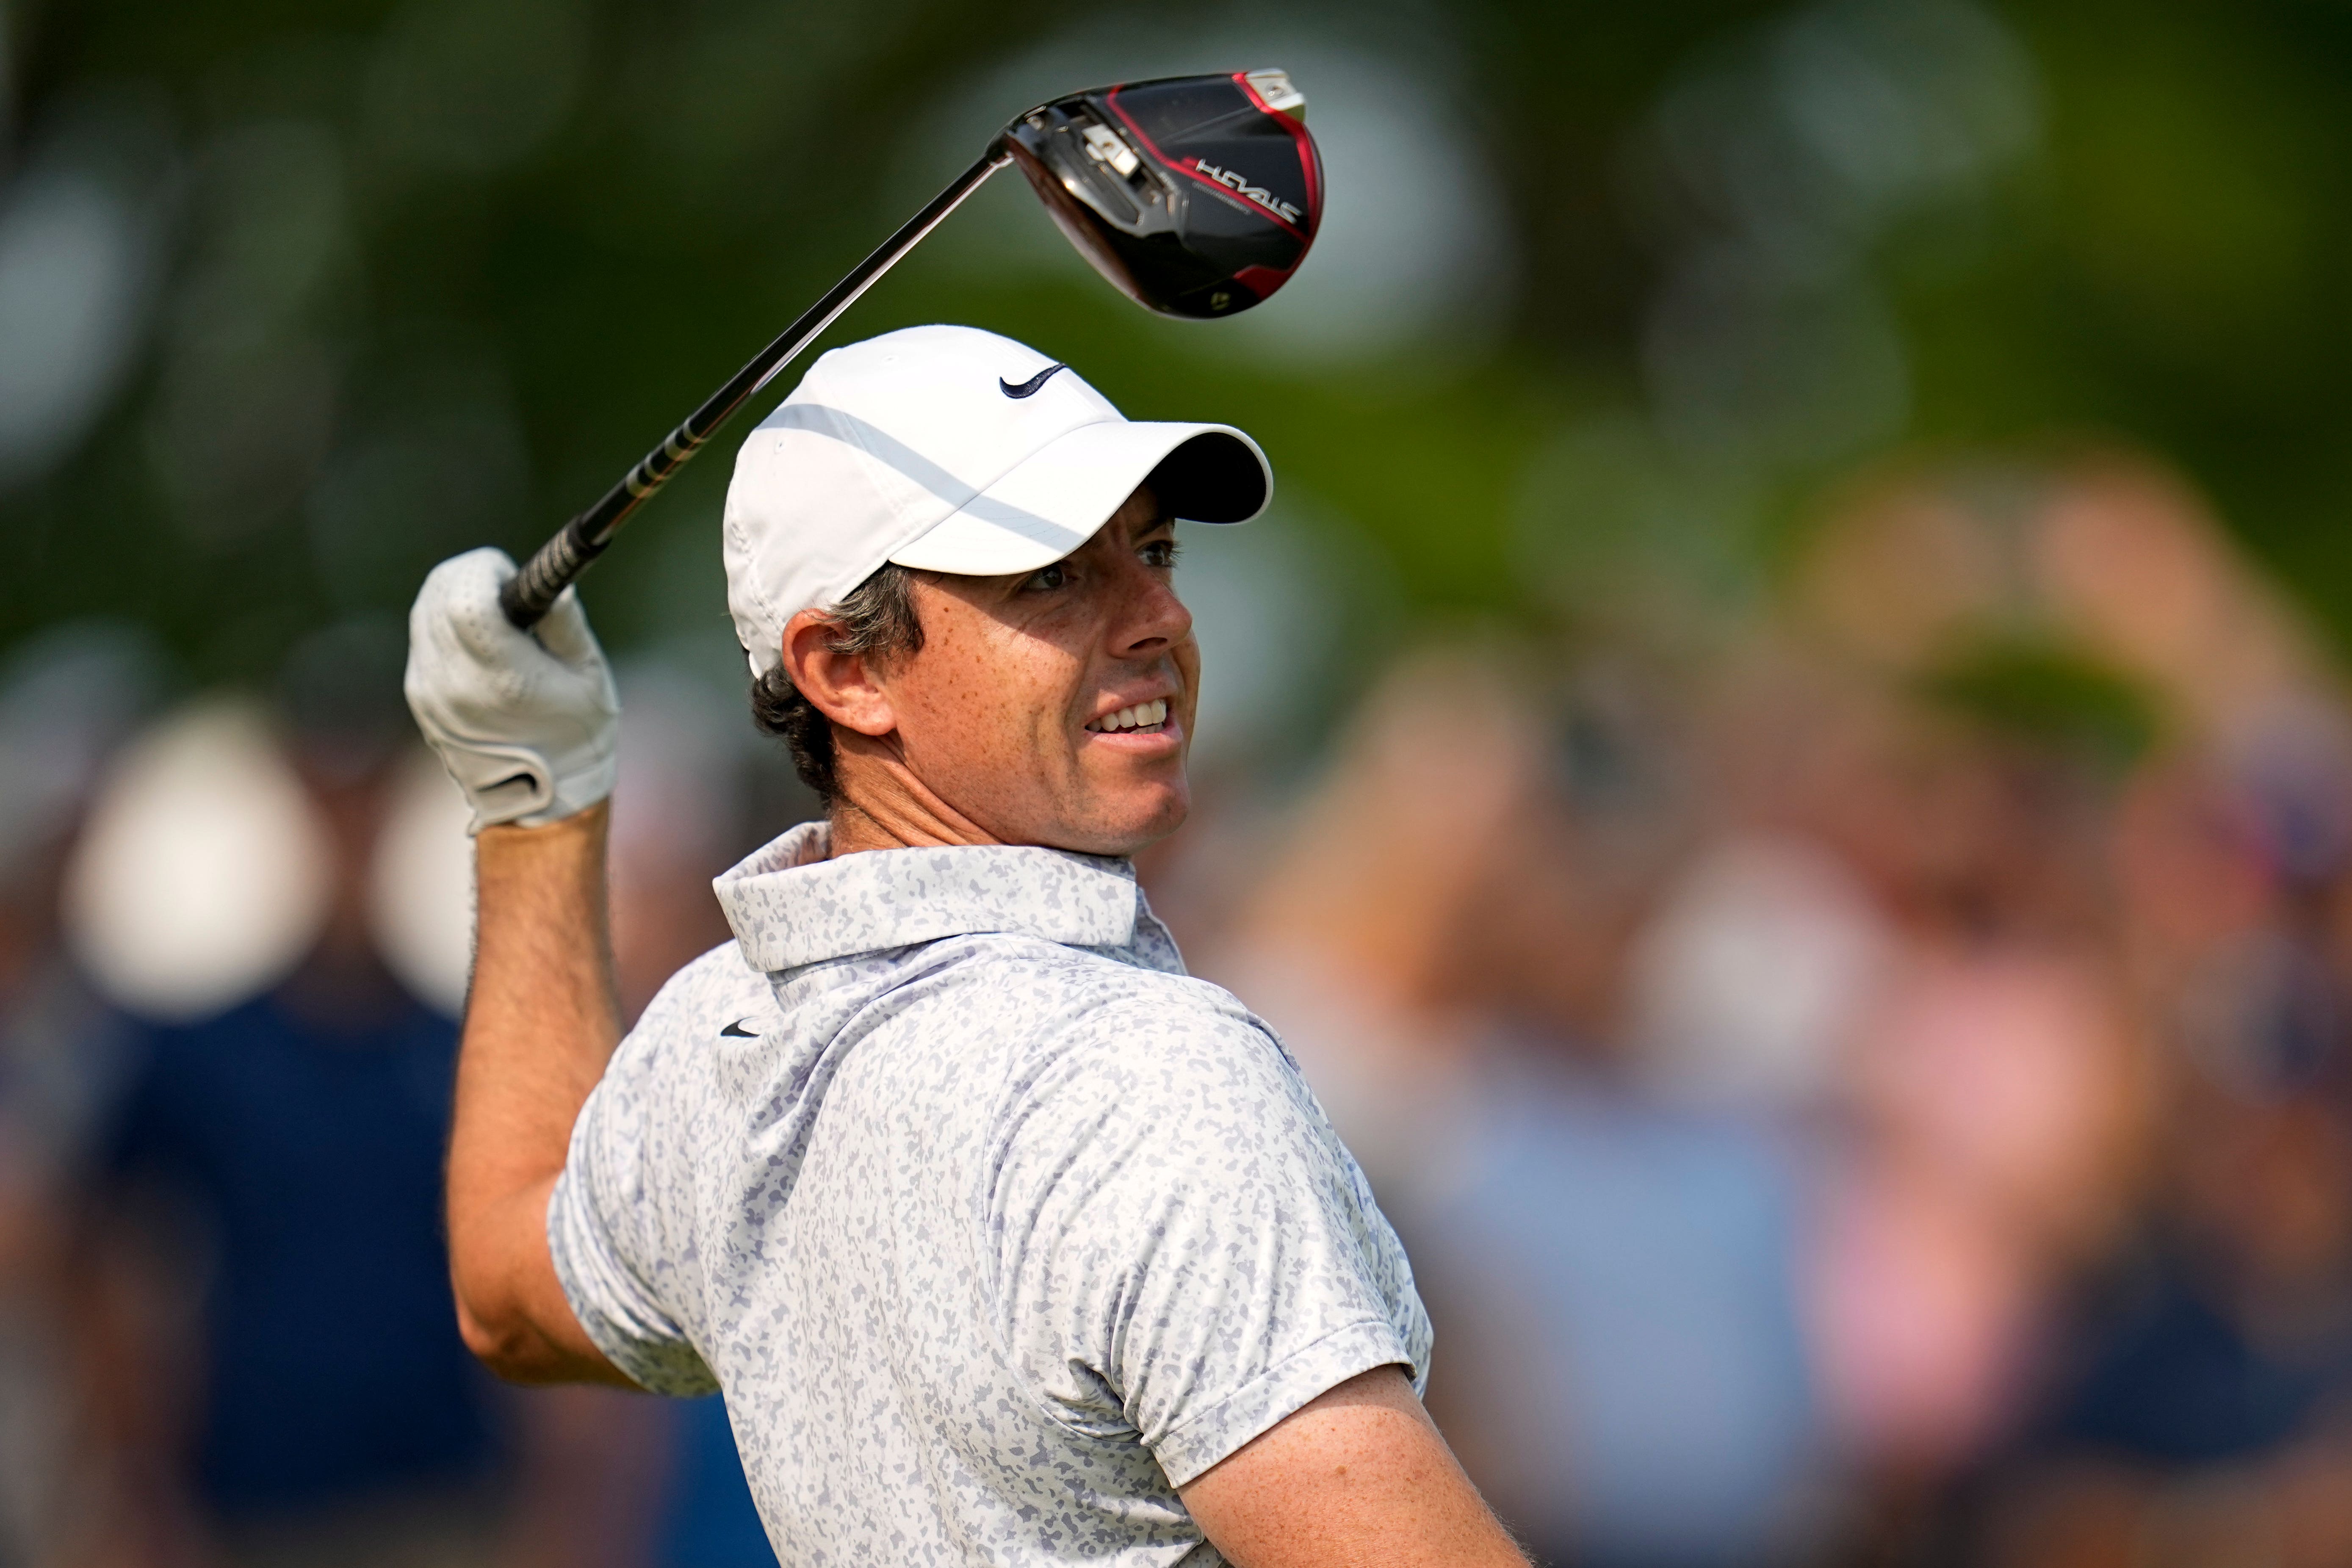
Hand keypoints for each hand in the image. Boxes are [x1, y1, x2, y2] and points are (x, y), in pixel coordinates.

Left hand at [406, 547, 619, 831]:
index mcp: (503, 677)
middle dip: (470, 574)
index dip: (486, 568)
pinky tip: (475, 641)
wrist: (537, 800)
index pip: (467, 596)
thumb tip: (549, 581)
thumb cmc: (575, 735)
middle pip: (439, 594)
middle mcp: (455, 683)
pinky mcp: (418, 696)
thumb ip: (565, 623)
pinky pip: (421, 637)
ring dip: (454, 595)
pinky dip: (443, 622)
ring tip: (492, 615)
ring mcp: (429, 692)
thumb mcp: (587, 676)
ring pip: (424, 611)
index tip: (509, 571)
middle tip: (501, 583)